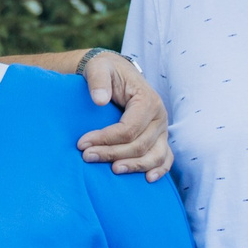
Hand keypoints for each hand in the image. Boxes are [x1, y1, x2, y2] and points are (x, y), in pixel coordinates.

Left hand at [79, 51, 172, 180]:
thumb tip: (99, 100)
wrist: (117, 73)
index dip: (106, 139)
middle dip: (112, 154)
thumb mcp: (99, 68)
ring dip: (134, 166)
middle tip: (87, 157)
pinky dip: (160, 170)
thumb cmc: (107, 71)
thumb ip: (98, 80)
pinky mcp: (159, 139)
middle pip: (139, 145)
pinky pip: (165, 158)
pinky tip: (147, 179)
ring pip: (155, 156)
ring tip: (112, 171)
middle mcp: (159, 116)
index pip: (129, 128)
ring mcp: (162, 130)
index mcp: (148, 100)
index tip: (82, 144)